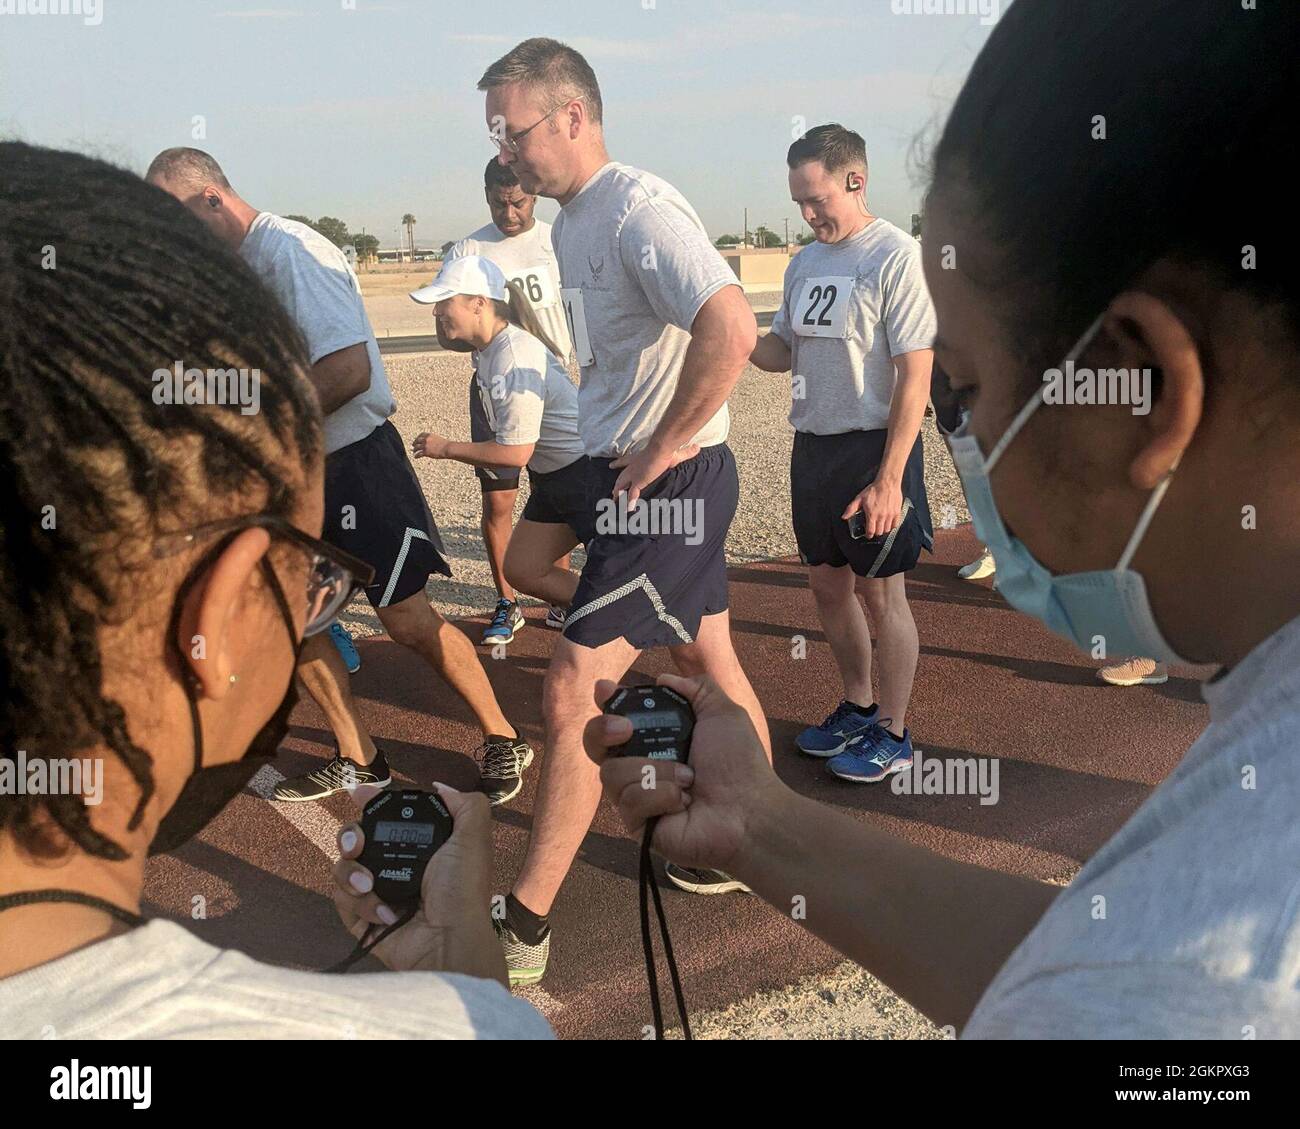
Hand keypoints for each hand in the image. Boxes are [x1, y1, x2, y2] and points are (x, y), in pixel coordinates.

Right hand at [332, 783, 506, 984]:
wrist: (449, 940)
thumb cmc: (462, 888)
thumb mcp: (474, 839)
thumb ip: (466, 805)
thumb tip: (439, 787)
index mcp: (420, 846)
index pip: (387, 818)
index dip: (371, 803)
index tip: (358, 793)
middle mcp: (396, 866)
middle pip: (356, 840)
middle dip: (350, 837)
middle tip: (357, 845)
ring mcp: (377, 893)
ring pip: (343, 868)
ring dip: (351, 873)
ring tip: (368, 885)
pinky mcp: (363, 920)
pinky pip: (342, 901)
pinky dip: (359, 905)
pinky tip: (384, 913)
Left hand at [411, 431, 450, 459]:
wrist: (448, 448)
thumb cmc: (446, 445)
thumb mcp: (438, 439)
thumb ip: (432, 440)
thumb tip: (430, 443)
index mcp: (429, 435)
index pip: (421, 435)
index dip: (417, 438)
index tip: (417, 440)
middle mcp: (426, 440)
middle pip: (417, 441)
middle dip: (414, 443)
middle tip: (413, 446)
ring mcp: (425, 446)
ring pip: (416, 448)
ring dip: (414, 450)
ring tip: (414, 452)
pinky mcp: (426, 452)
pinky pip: (418, 454)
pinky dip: (416, 456)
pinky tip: (415, 457)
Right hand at [583, 673, 781, 876]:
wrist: (749, 810)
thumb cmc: (739, 764)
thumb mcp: (723, 714)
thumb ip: (697, 689)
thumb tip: (663, 679)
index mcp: (658, 738)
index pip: (617, 719)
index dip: (606, 704)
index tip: (606, 691)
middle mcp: (642, 765)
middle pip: (595, 744)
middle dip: (603, 730)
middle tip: (626, 729)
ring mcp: (637, 795)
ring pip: (611, 772)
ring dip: (656, 770)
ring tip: (688, 778)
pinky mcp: (638, 824)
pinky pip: (628, 800)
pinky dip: (659, 795)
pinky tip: (682, 802)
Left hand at [609, 441, 699, 506]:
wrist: (661, 448)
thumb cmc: (666, 449)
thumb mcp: (675, 452)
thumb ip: (686, 451)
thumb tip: (698, 447)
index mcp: (638, 458)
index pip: (625, 461)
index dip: (618, 464)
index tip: (612, 465)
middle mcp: (633, 467)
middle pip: (620, 477)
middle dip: (617, 485)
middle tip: (612, 491)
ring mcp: (634, 475)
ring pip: (622, 487)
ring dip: (618, 495)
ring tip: (615, 504)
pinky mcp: (638, 482)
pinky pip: (631, 494)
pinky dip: (629, 502)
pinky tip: (627, 510)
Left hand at [842, 476, 902, 538]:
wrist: (887, 483)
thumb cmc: (874, 490)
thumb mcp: (859, 498)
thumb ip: (851, 509)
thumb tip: (844, 517)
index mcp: (872, 514)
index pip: (871, 531)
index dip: (868, 535)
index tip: (868, 535)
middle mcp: (882, 516)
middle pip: (879, 532)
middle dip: (875, 532)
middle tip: (873, 529)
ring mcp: (890, 515)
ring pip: (887, 529)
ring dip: (883, 529)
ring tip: (880, 525)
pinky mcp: (897, 512)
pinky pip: (895, 524)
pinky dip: (891, 526)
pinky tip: (888, 522)